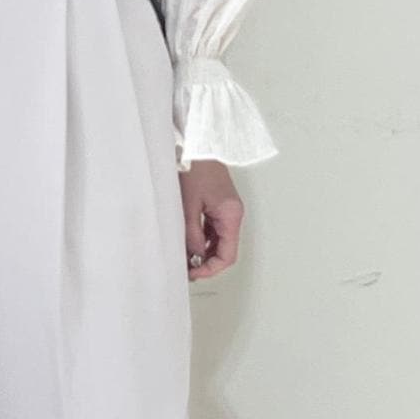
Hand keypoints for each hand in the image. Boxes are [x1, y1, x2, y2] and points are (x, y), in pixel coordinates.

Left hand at [179, 160, 243, 279]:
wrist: (199, 145)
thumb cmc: (196, 167)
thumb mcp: (189, 205)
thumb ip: (192, 234)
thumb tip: (193, 257)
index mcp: (231, 215)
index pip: (227, 255)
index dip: (211, 269)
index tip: (194, 273)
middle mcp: (233, 214)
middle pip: (225, 251)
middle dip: (207, 263)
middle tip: (188, 270)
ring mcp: (227, 211)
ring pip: (219, 242)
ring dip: (204, 252)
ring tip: (186, 258)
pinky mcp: (219, 206)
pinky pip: (214, 230)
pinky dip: (203, 240)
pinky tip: (189, 243)